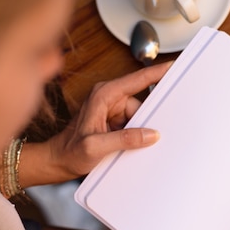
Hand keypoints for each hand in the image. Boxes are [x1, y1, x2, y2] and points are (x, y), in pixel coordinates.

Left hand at [20, 62, 170, 185]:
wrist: (57, 163)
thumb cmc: (68, 151)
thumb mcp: (95, 147)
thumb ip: (124, 139)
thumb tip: (151, 134)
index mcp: (103, 95)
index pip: (136, 80)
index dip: (156, 73)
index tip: (172, 66)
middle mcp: (109, 99)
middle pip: (141, 104)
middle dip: (145, 120)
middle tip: (147, 135)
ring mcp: (112, 111)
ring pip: (139, 117)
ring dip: (138, 132)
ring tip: (124, 146)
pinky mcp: (115, 123)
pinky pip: (134, 126)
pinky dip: (135, 136)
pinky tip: (127, 147)